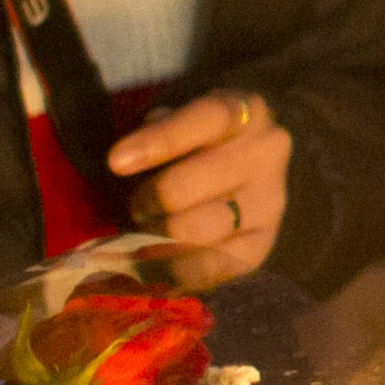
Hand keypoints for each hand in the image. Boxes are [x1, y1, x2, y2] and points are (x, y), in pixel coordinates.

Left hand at [107, 88, 289, 282]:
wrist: (251, 165)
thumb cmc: (201, 140)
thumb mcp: (183, 117)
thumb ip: (157, 132)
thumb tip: (125, 162)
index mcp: (243, 112)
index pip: (200, 122)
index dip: (157, 143)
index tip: (115, 162)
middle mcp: (265, 154)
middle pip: (184, 187)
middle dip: (144, 202)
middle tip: (134, 207)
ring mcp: (269, 203)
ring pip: (192, 232)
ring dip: (152, 238)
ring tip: (141, 235)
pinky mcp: (262, 244)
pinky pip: (209, 267)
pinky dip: (169, 272)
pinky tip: (148, 269)